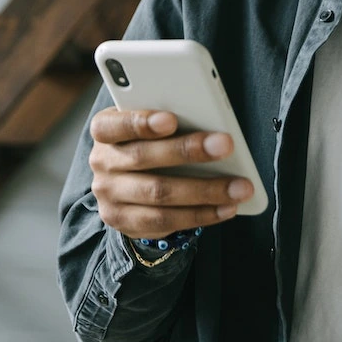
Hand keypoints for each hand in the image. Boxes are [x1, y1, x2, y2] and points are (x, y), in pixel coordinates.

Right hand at [87, 108, 252, 240]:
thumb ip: (168, 122)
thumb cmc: (148, 143)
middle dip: (187, 151)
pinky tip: (226, 208)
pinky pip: (165, 221)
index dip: (140, 123)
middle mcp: (102, 162)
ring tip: (239, 187)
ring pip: (158, 194)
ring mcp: (110, 195)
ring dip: (204, 190)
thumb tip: (210, 124)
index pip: (113, 125)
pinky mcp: (124, 222)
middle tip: (225, 145)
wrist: (125, 184)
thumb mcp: (149, 127)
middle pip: (143, 157)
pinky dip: (200, 214)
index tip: (171, 120)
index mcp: (104, 131)